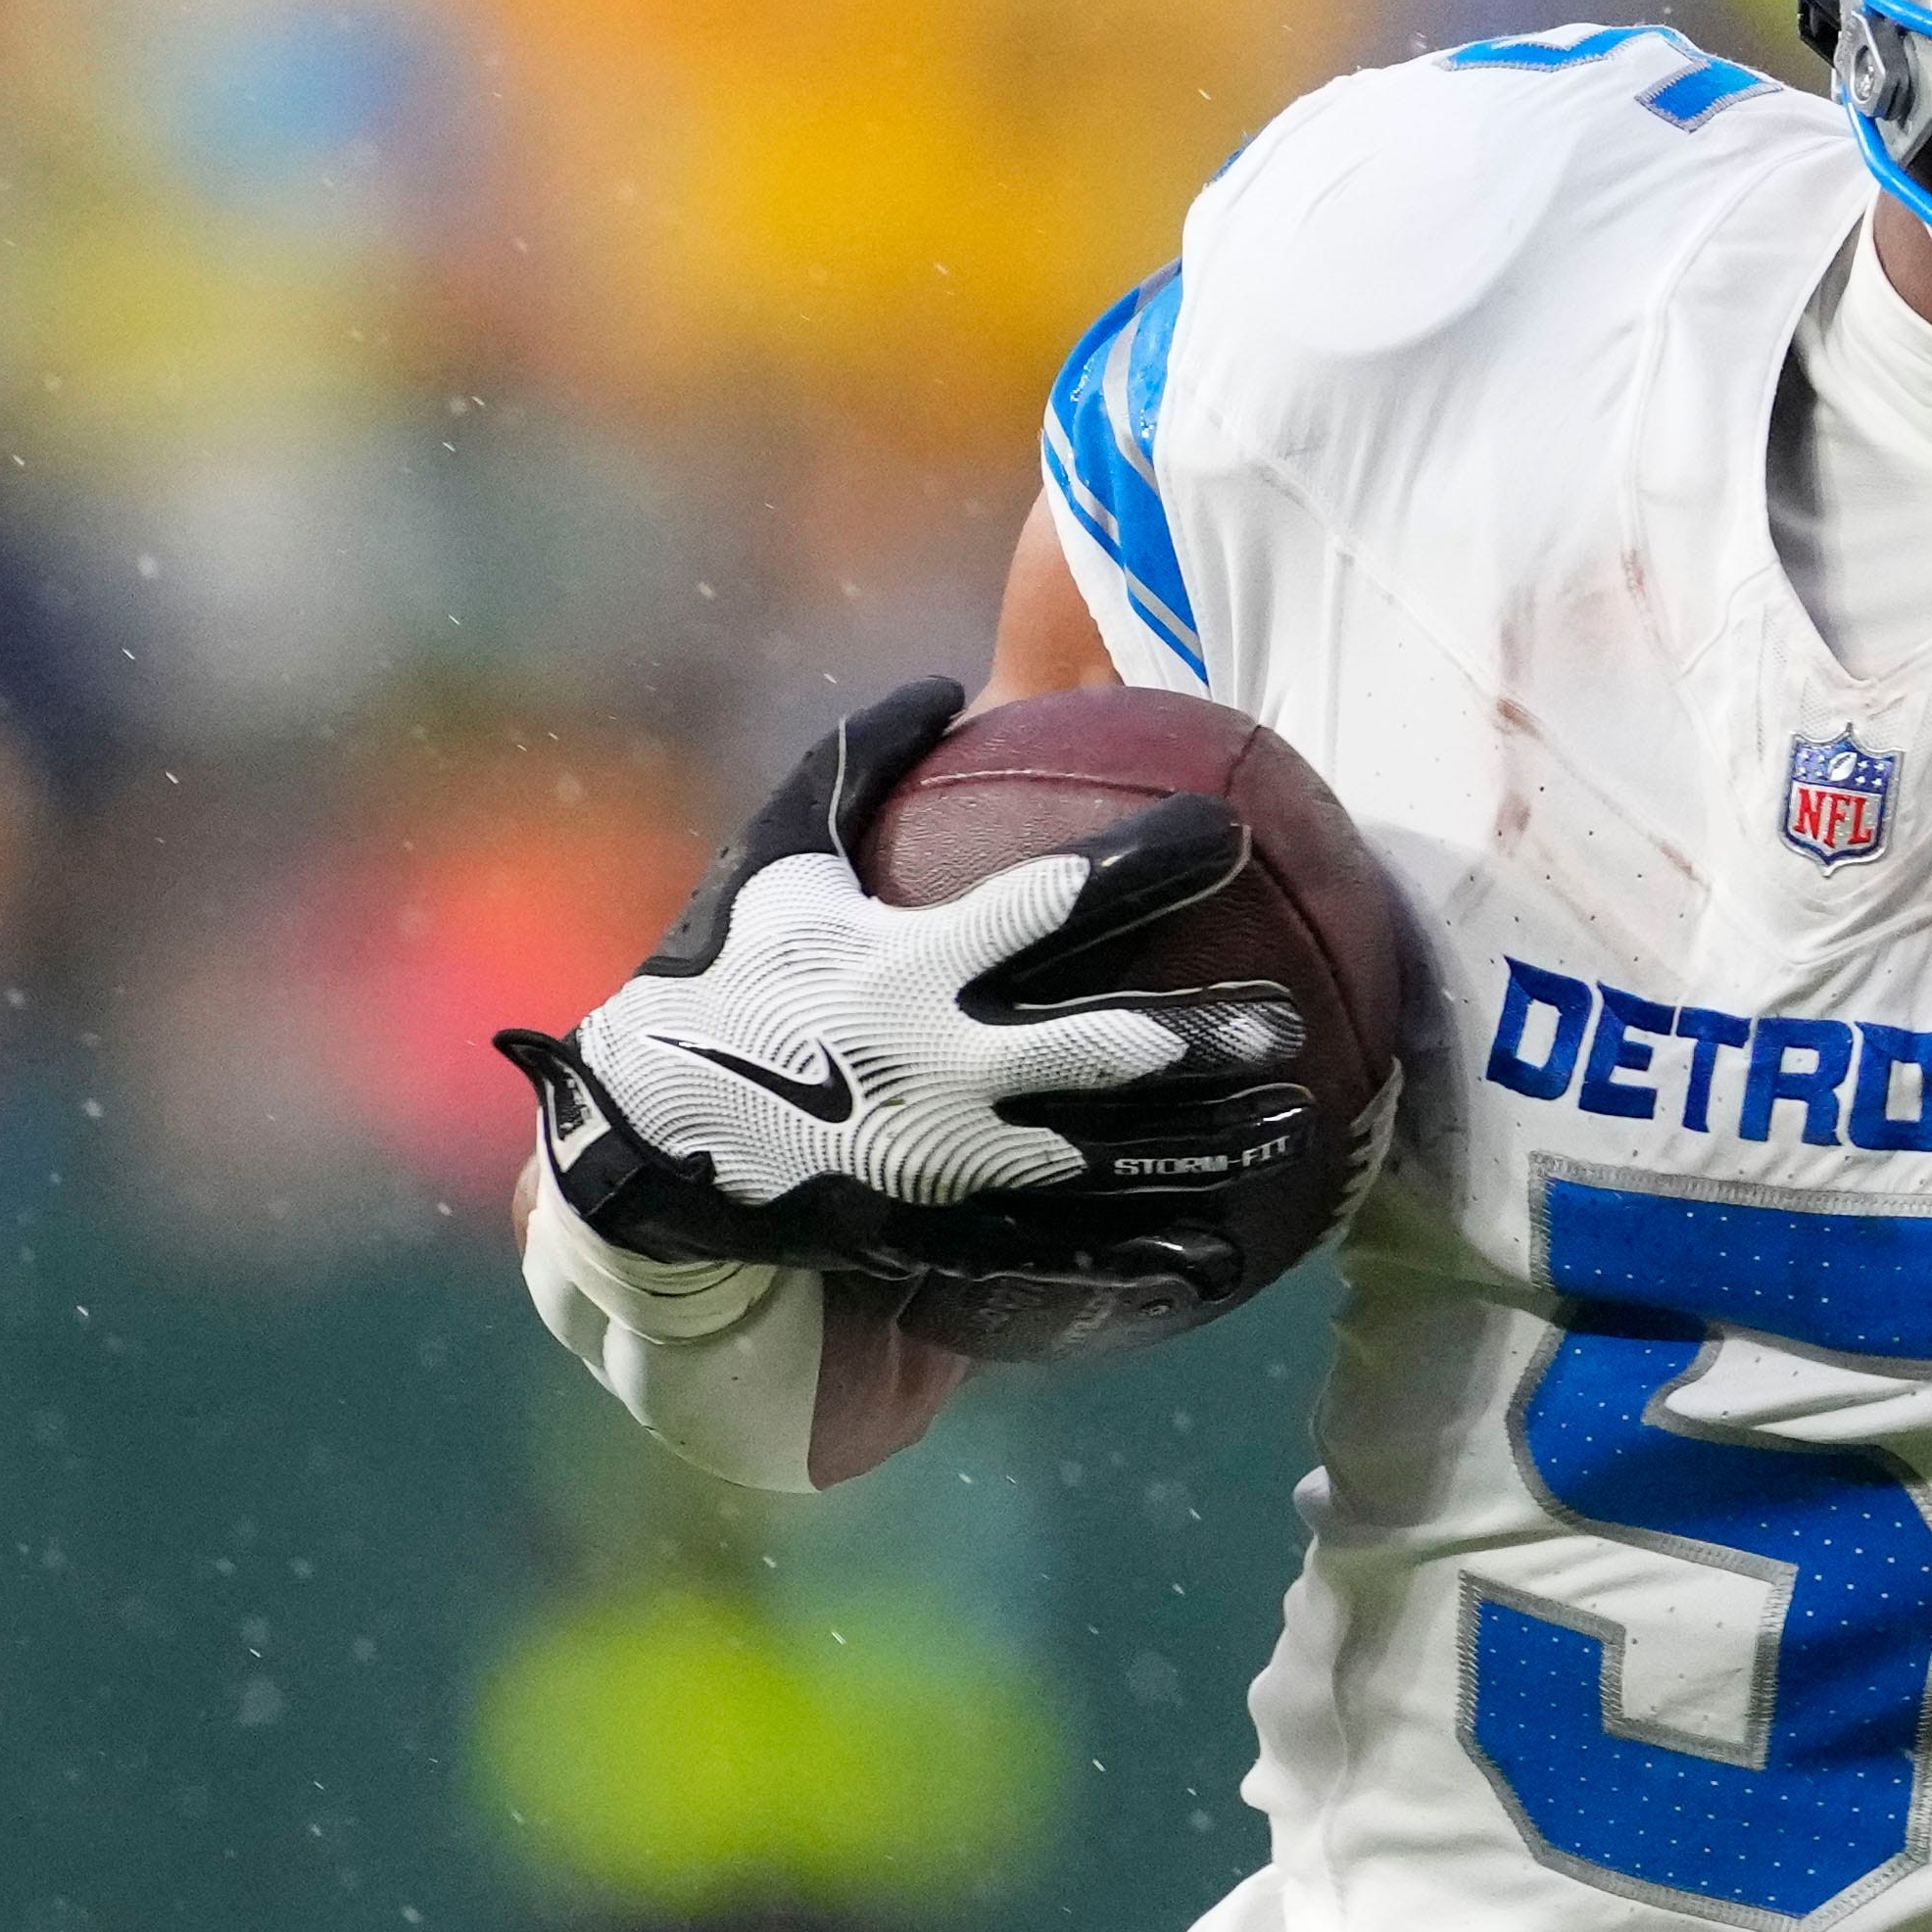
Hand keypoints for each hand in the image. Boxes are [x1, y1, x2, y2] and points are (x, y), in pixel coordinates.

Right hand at [497, 678, 1311, 1302]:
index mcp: (911, 964)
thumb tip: (948, 680)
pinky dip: (1145, 1251)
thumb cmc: (714, 981)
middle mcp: (940, 1063)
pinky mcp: (940, 1234)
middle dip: (1205, 1035)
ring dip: (1211, 1145)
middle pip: (1104, 1047)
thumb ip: (860, 766)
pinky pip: (1059, 1250)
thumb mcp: (774, 861)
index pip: (1053, 901)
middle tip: (1289, 1019)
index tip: (1228, 830)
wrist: (631, 1140)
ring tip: (1300, 1125)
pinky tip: (1222, 1250)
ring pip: (1109, 1156)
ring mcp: (946, 1159)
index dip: (1147, 863)